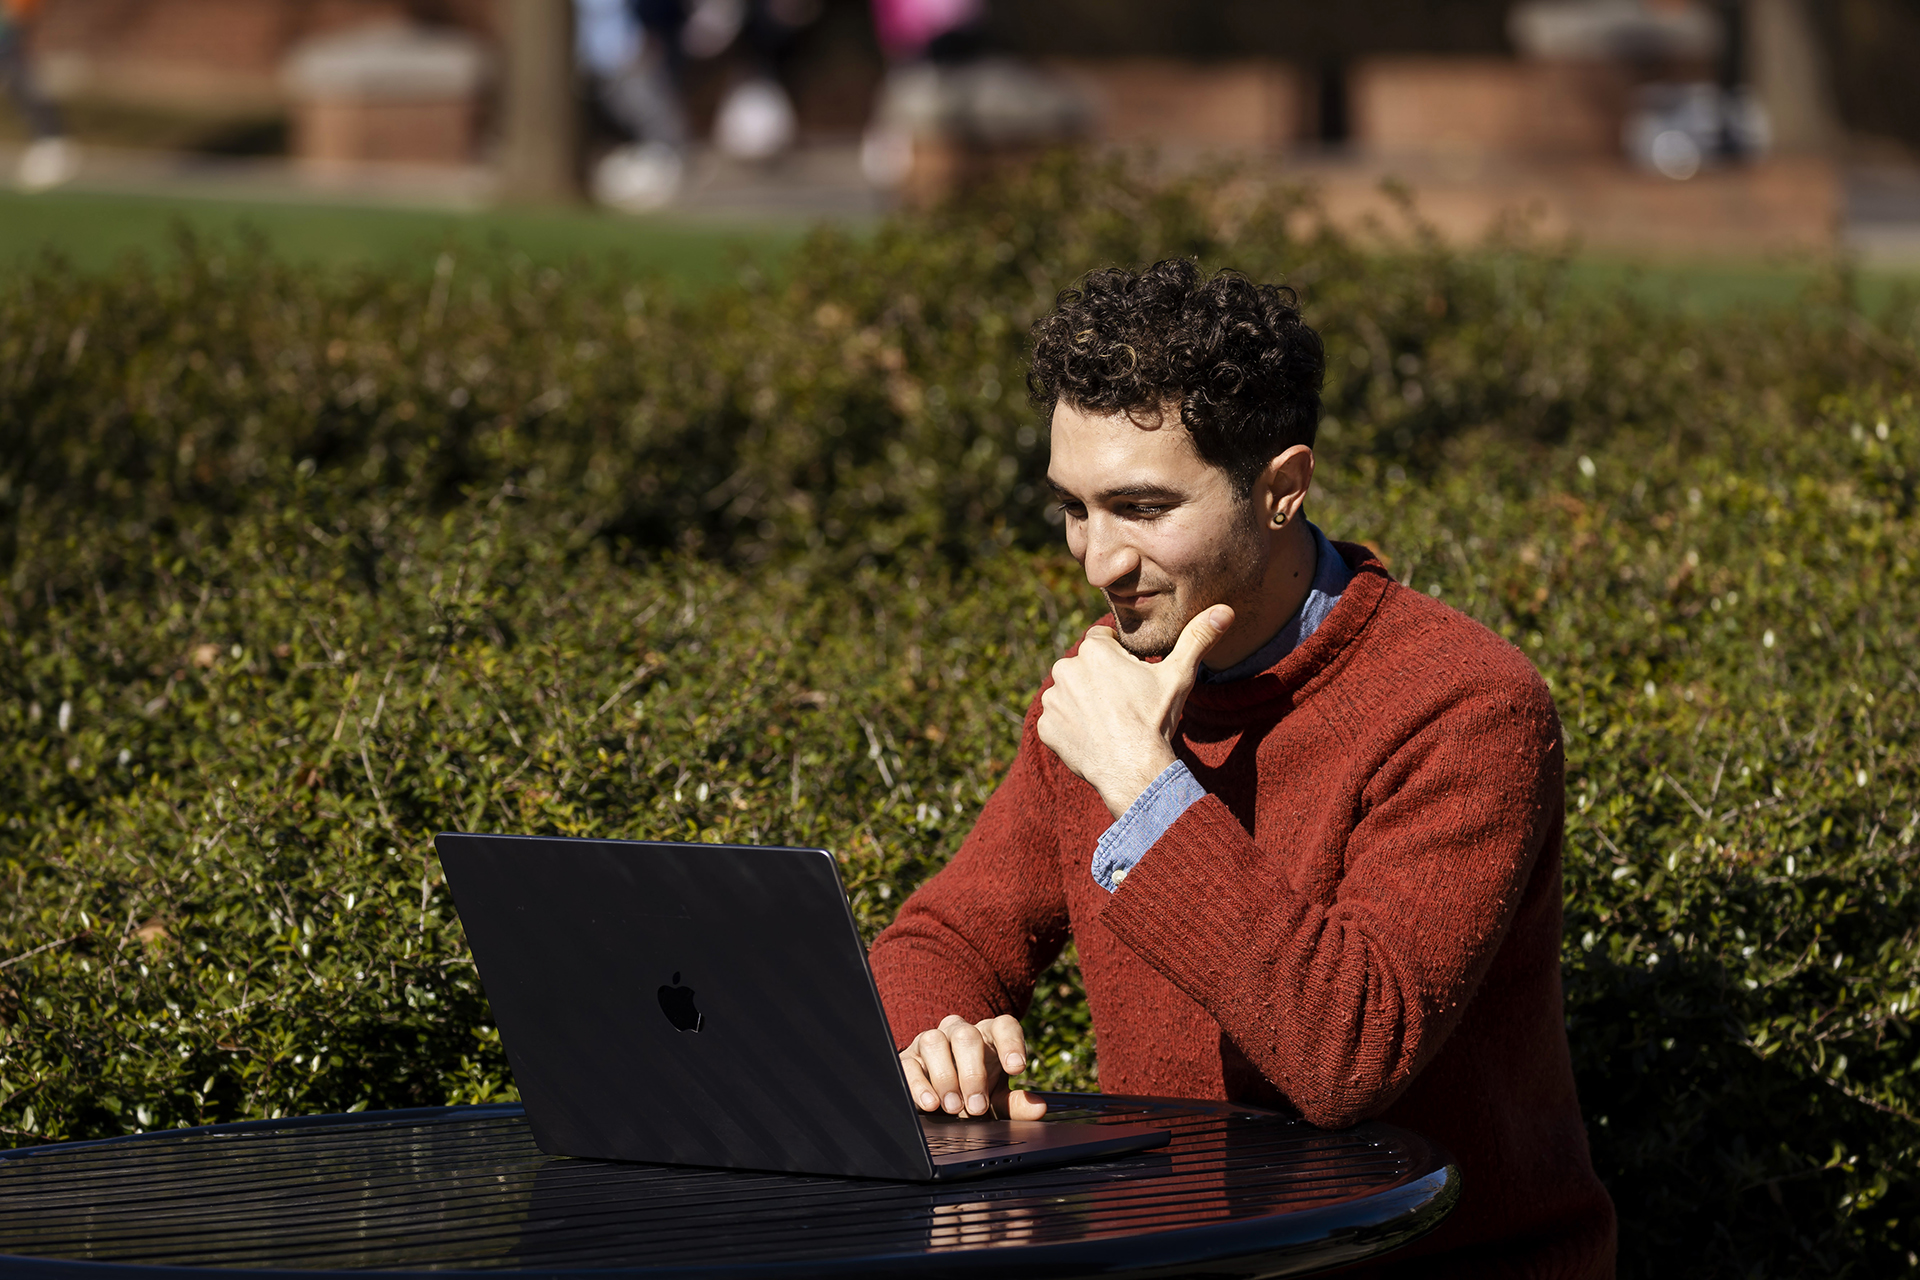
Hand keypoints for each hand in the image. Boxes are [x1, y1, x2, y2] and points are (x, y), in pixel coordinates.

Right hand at [900, 1014, 1047, 1119]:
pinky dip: (919, 1085)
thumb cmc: (974, 1093)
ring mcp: (931, 1041)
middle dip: (973, 1072)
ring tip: (954, 1106)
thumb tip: (1038, 1108)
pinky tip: (931, 1104)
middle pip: (967, 1036)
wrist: (940, 1101)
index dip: (1011, 1044)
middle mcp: (960, 1032)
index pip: (1004, 1026)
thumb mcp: (997, 1101)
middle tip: (978, 1105)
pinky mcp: (908, 1058)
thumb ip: (1017, 1104)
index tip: (1017, 1069)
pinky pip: (908, 1064)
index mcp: (990, 1036)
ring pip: (934, 1041)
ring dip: (945, 1077)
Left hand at [1037, 605, 1232, 817]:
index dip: (1120, 658)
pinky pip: (1058, 722)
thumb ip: (1198, 638)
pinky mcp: (1045, 727)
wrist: (1134, 769)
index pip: (1103, 640)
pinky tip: (1094, 738)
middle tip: (1123, 703)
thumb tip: (1225, 610)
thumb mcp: (1179, 675)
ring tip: (1109, 722)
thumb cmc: (1155, 719)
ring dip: (1084, 703)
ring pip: (1070, 693)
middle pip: (1085, 667)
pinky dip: (1072, 728)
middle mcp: (1065, 668)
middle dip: (1100, 680)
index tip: (1132, 678)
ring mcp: (1052, 699)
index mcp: (1093, 649)